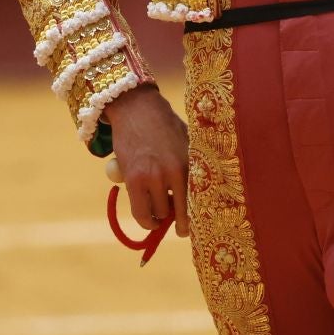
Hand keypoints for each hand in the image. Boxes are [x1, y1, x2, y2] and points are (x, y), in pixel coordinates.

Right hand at [104, 84, 190, 237]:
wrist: (136, 108)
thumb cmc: (165, 125)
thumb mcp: (187, 143)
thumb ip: (192, 167)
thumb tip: (199, 198)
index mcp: (192, 163)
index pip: (199, 201)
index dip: (198, 218)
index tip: (197, 226)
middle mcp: (175, 172)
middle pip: (182, 213)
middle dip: (180, 222)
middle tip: (180, 224)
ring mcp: (153, 177)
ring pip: (160, 213)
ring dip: (161, 216)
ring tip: (161, 210)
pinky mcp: (133, 179)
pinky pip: (141, 213)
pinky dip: (146, 220)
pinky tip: (149, 219)